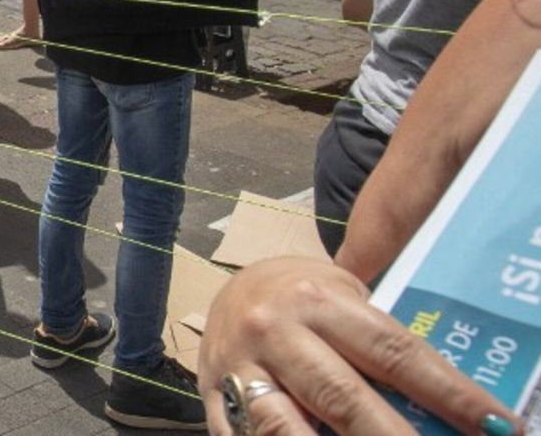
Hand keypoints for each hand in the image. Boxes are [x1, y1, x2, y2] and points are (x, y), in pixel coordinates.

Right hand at [199, 257, 516, 435]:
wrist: (230, 290)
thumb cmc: (304, 298)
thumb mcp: (342, 299)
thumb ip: (378, 343)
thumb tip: (442, 404)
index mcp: (318, 299)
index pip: (395, 353)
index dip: (451, 394)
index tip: (497, 426)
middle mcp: (276, 329)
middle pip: (345, 398)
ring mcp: (241, 367)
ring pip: (288, 428)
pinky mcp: (215, 398)